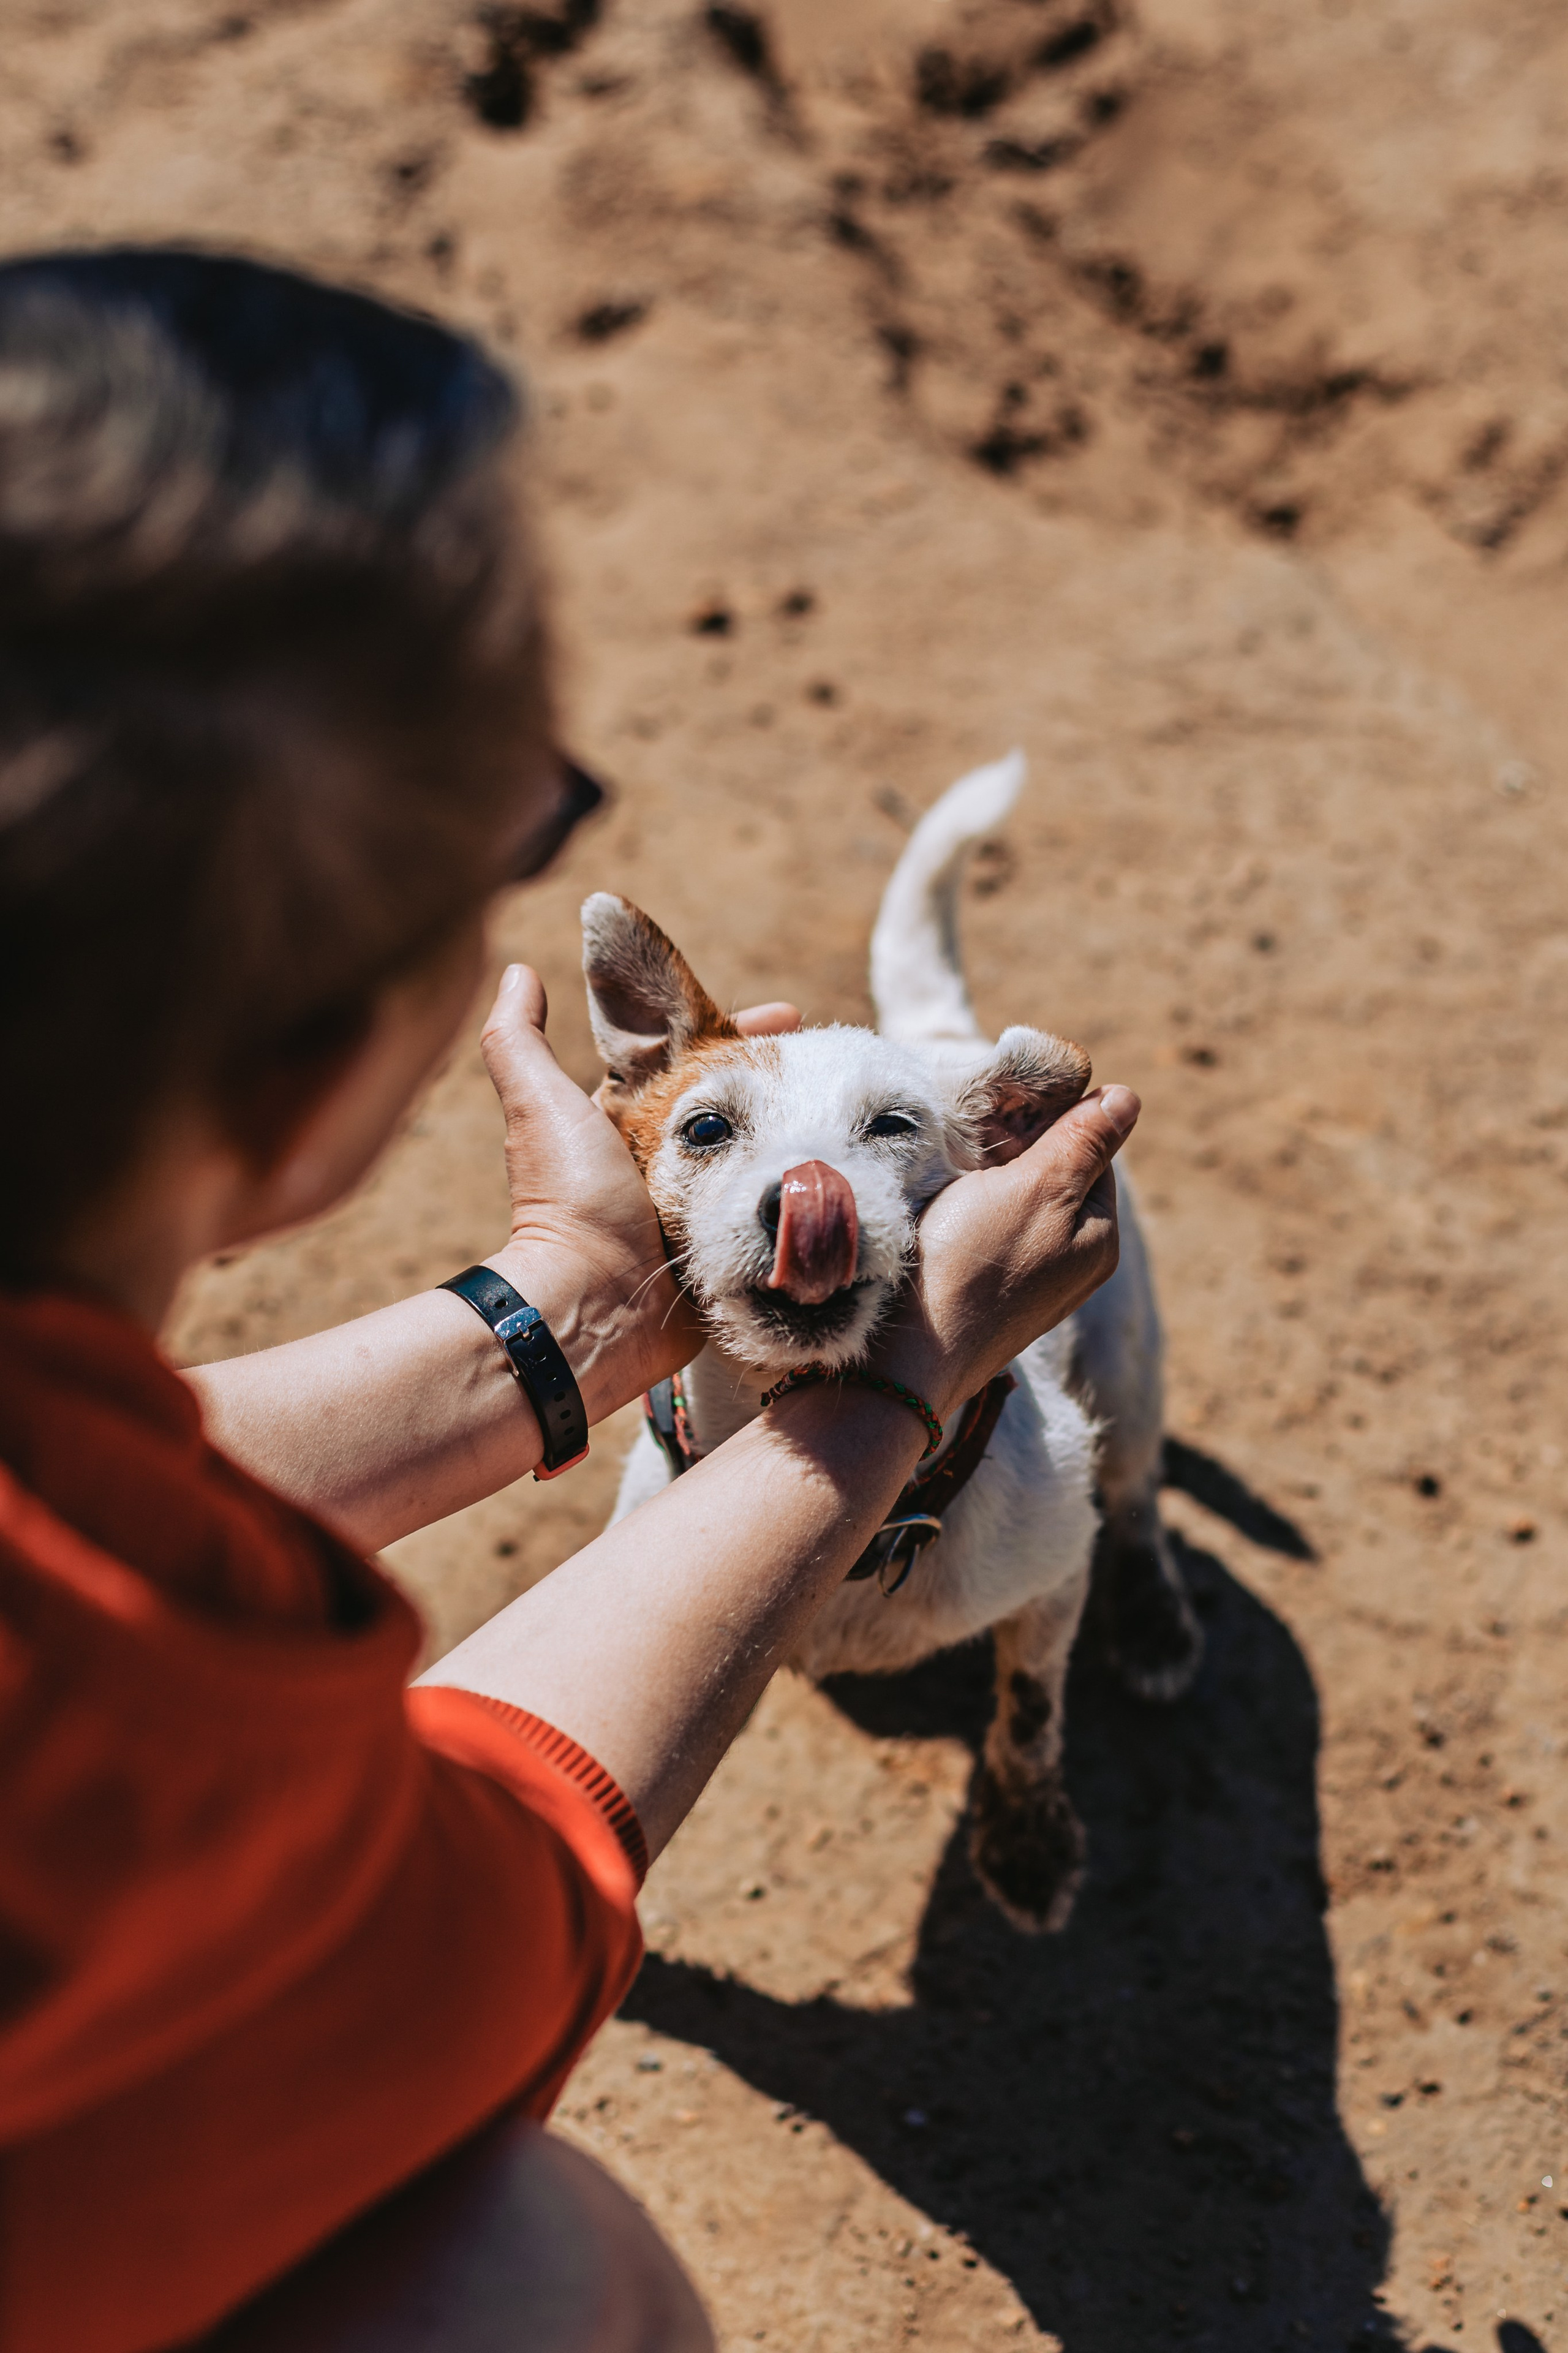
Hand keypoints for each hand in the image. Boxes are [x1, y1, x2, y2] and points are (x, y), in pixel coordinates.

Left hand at [480, 965, 796, 1422]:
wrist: (593, 1307)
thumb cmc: (567, 1202)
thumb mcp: (541, 1106)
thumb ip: (518, 1039)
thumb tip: (519, 970)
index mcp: (625, 1124)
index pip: (691, 1062)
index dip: (738, 1033)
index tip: (790, 1013)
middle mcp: (664, 1163)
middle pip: (737, 1107)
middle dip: (783, 1078)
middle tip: (832, 1058)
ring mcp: (699, 1209)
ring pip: (760, 1154)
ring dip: (800, 1129)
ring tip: (848, 1100)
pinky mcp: (727, 1250)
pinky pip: (772, 1210)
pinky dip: (799, 1187)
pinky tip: (840, 1165)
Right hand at [872, 1086, 1139, 1422]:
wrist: (906, 1356)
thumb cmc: (973, 1262)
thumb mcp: (1037, 1186)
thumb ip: (1082, 1141)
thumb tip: (1128, 1098)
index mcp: (1100, 1237)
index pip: (1094, 1150)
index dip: (1051, 1122)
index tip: (1004, 1115)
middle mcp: (1076, 1266)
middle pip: (1058, 1177)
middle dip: (1019, 1152)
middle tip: (972, 1142)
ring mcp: (1032, 1286)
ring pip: (1021, 1205)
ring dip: (991, 1181)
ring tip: (955, 1178)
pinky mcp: (991, 1297)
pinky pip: (993, 1235)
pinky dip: (972, 1214)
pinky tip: (944, 1216)